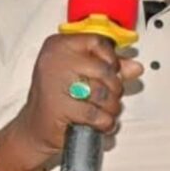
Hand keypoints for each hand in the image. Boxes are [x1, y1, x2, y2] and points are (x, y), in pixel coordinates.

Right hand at [0, 34, 142, 170]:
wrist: (33, 128)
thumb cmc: (57, 98)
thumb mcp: (80, 75)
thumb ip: (108, 67)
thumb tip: (135, 67)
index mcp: (58, 45)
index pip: (97, 42)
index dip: (112, 58)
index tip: (113, 69)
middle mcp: (54, 60)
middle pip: (104, 69)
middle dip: (115, 87)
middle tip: (111, 96)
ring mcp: (54, 83)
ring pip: (102, 93)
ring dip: (112, 107)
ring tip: (106, 111)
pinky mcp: (58, 107)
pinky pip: (95, 114)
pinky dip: (104, 122)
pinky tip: (101, 123)